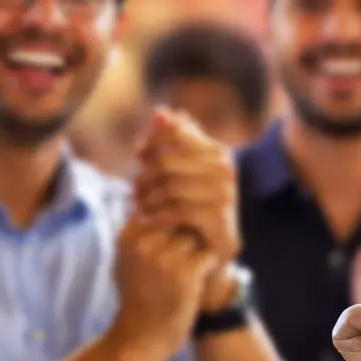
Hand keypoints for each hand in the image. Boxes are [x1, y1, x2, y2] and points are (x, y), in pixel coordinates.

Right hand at [106, 219, 217, 360]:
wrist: (143, 336)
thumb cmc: (137, 296)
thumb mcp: (125, 259)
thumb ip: (134, 230)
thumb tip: (143, 201)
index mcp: (127, 237)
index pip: (160, 209)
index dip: (171, 224)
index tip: (170, 244)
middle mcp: (143, 245)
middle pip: (180, 218)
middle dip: (186, 233)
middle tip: (183, 257)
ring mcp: (164, 259)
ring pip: (195, 235)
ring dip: (197, 250)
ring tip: (186, 271)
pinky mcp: (185, 274)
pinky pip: (207, 254)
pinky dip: (207, 266)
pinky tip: (196, 280)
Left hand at [133, 109, 239, 269]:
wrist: (211, 249)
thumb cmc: (194, 205)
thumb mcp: (182, 171)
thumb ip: (172, 141)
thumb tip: (161, 112)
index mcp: (219, 152)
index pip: (176, 133)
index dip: (152, 141)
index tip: (138, 155)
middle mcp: (226, 170)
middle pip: (168, 161)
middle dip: (145, 176)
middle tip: (134, 190)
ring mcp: (225, 194)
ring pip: (171, 187)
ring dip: (148, 198)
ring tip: (138, 206)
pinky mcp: (219, 218)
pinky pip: (179, 211)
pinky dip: (157, 216)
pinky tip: (146, 220)